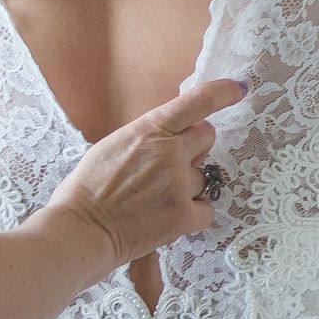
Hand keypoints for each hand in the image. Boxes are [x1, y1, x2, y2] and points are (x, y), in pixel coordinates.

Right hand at [49, 79, 246, 263]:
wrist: (81, 229)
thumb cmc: (88, 189)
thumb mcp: (114, 145)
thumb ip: (148, 137)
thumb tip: (172, 137)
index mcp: (149, 129)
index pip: (197, 101)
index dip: (223, 93)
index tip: (238, 90)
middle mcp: (170, 151)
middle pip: (207, 137)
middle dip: (195, 149)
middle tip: (171, 168)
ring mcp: (180, 183)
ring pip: (204, 178)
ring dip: (188, 187)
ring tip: (157, 201)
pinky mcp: (185, 214)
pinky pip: (207, 209)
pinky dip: (193, 215)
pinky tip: (168, 218)